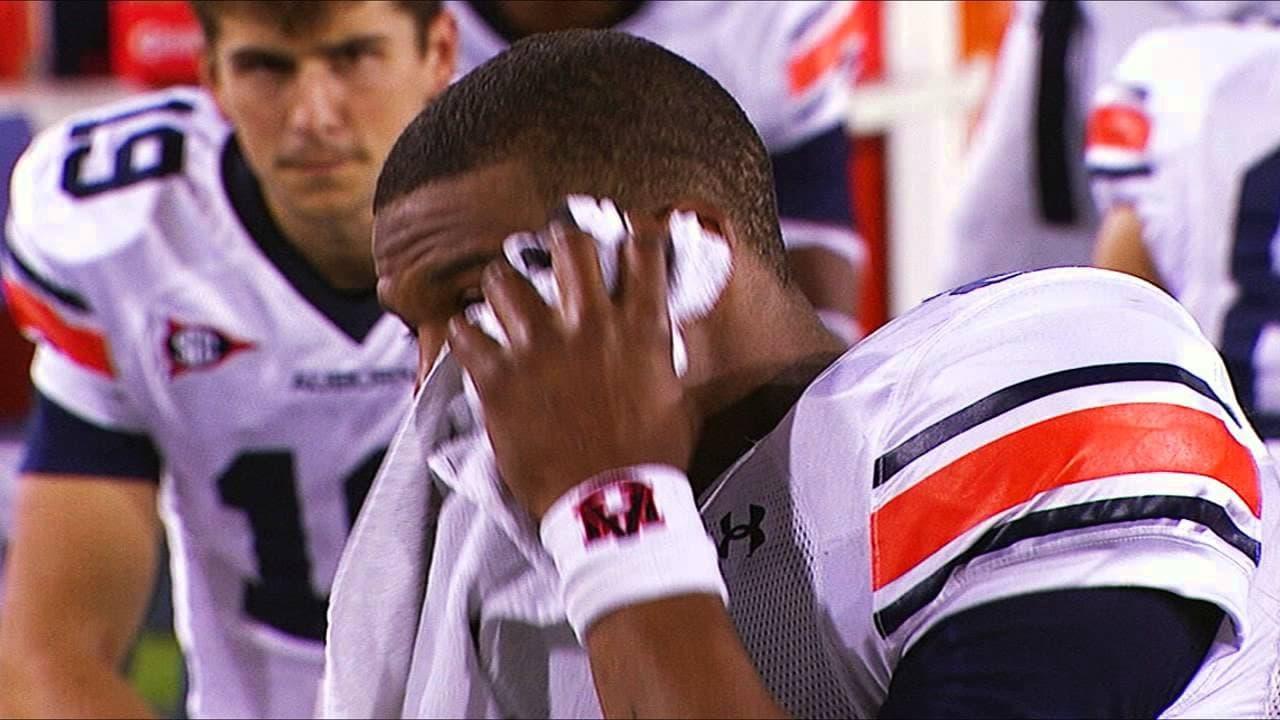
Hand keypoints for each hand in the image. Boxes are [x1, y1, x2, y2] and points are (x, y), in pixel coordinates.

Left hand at [448, 218, 697, 519]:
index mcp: (641, 328)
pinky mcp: (499, 378)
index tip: (627, 231)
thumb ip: (665, 357)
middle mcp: (590, 324)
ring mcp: (540, 348)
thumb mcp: (679, 399)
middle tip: (553, 251)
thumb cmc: (651, 459)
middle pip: (569, 243)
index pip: (643, 248)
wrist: (611, 508)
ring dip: (504, 285)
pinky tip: (471, 339)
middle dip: (560, 239)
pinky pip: (465, 331)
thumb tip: (663, 336)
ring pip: (505, 279)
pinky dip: (466, 332)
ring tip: (503, 297)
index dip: (635, 231)